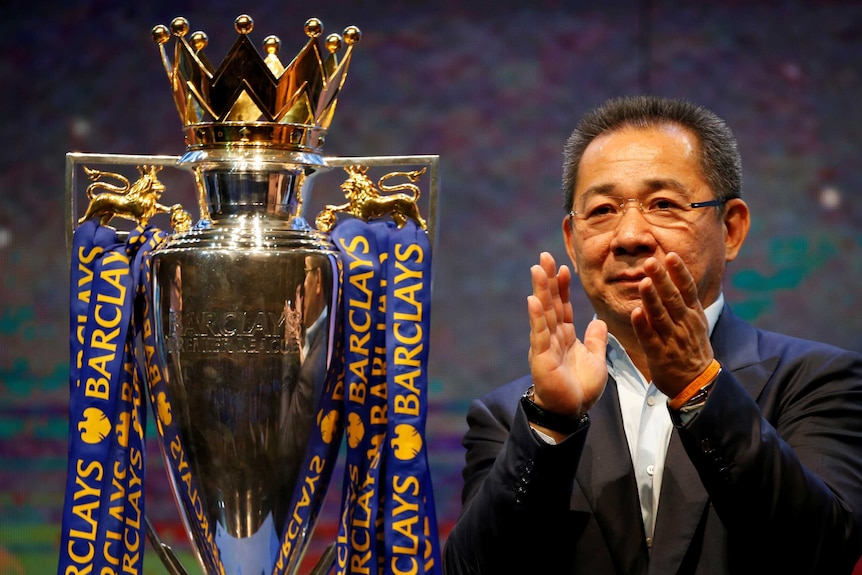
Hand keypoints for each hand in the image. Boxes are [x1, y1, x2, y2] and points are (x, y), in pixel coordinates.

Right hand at [527, 252, 608, 416]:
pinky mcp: (541, 357)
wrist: (571, 412)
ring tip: (537, 269)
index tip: (564, 267)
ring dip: (540, 290)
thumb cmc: (580, 388)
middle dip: (548, 280)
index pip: (564, 306)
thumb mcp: (596, 360)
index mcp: (566, 336)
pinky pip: (539, 333)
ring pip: (543, 313)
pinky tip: (533, 300)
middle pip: (551, 303)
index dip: (563, 287)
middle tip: (544, 256)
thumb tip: (598, 320)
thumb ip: (596, 340)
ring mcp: (545, 345)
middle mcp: (553, 336)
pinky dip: (536, 316)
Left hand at [631, 252, 713, 396]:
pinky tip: (635, 312)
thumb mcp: (696, 323)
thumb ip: (685, 302)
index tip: (670, 255)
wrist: (698, 383)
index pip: (687, 289)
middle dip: (662, 279)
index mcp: (693, 315)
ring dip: (652, 299)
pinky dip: (642, 325)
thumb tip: (676, 275)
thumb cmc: (692, 349)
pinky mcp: (660, 355)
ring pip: (660, 316)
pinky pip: (649, 338)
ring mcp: (672, 340)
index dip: (679, 272)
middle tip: (651, 261)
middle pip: (673, 298)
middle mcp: (684, 325)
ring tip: (644, 282)